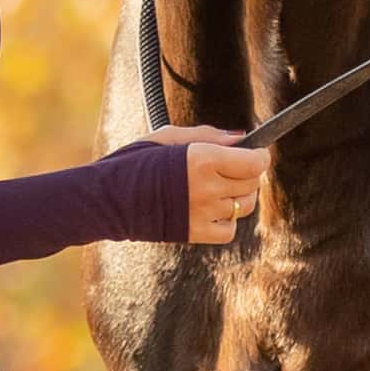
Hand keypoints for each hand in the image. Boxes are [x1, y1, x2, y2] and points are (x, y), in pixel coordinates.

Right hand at [145, 123, 269, 243]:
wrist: (109, 198)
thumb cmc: (136, 162)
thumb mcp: (169, 137)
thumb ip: (209, 136)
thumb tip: (242, 139)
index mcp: (202, 159)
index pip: (254, 162)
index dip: (260, 157)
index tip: (257, 153)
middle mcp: (207, 188)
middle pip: (252, 184)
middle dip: (249, 174)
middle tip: (234, 168)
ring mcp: (203, 213)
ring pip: (244, 206)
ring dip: (240, 196)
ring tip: (221, 188)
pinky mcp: (196, 234)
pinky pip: (229, 229)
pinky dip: (227, 221)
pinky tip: (211, 209)